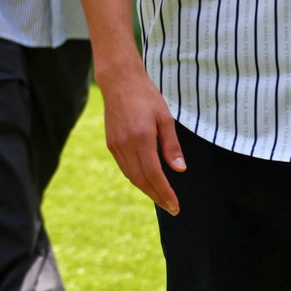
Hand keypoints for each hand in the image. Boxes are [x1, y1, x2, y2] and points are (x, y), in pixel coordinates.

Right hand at [100, 69, 186, 214]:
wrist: (119, 82)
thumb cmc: (146, 96)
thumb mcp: (165, 118)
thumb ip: (172, 145)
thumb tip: (179, 170)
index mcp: (142, 138)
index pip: (154, 175)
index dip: (165, 192)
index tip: (175, 205)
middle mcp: (126, 145)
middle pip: (142, 180)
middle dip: (157, 196)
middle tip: (171, 208)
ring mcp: (116, 145)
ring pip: (131, 176)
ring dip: (146, 190)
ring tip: (160, 198)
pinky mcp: (111, 144)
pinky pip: (124, 167)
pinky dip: (136, 178)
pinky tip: (146, 181)